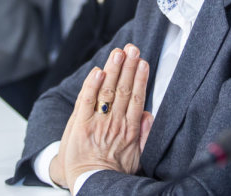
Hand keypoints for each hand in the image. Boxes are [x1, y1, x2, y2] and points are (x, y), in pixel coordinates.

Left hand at [60, 44, 153, 183]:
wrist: (90, 182)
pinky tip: (98, 70)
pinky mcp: (80, 125)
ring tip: (118, 52)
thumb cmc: (114, 171)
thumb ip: (145, 135)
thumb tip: (150, 114)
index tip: (143, 62)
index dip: (140, 78)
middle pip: (123, 89)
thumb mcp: (138, 157)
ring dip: (113, 69)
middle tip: (132, 49)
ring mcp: (97, 123)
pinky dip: (92, 84)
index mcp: (130, 130)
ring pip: (107, 91)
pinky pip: (86, 100)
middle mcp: (115, 124)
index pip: (136, 98)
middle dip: (128, 67)